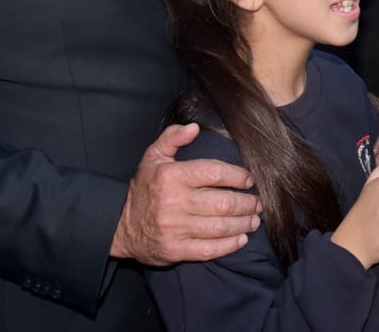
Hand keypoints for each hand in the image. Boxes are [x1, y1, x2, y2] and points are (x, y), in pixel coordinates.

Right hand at [110, 124, 260, 264]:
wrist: (120, 225)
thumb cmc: (145, 188)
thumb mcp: (153, 157)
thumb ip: (173, 138)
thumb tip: (194, 128)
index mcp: (172, 176)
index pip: (214, 173)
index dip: (238, 176)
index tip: (250, 180)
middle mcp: (174, 202)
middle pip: (222, 203)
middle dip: (247, 203)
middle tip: (257, 203)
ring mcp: (175, 228)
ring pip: (219, 227)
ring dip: (243, 224)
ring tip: (253, 220)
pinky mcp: (175, 250)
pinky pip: (209, 250)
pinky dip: (229, 245)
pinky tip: (240, 239)